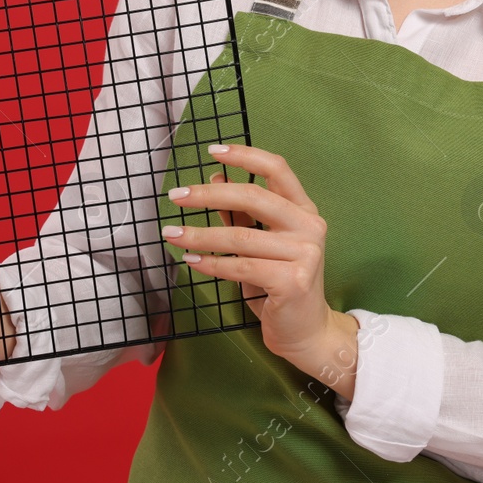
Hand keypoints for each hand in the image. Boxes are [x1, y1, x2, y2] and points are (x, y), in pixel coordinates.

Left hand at [164, 145, 356, 387]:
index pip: (277, 169)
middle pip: (254, 197)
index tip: (212, 151)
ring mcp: (305, 254)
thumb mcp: (261, 244)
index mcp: (304, 210)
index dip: (245, 155)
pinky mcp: (292, 281)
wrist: (306, 332)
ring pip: (240, 237)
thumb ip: (241, 213)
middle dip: (208, 195)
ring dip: (200, 235)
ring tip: (172, 233)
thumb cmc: (281, 284)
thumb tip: (215, 177)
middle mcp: (309, 227)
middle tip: (176, 196)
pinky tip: (191, 260)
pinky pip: (240, 267)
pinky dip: (211, 263)